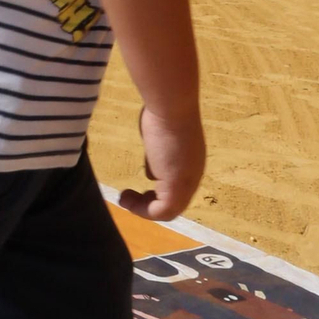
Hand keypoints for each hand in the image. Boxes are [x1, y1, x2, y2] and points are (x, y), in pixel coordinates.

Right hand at [119, 105, 205, 221]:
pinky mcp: (177, 188)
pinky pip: (160, 211)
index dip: (157, 192)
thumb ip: (156, 154)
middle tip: (129, 197)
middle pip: (173, 202)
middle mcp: (193, 175)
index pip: (176, 187)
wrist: (171, 107)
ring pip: (168, 211)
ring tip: (125, 200)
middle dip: (149, 203)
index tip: (138, 187)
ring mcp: (187, 183)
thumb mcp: (158, 137)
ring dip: (143, 209)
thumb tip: (150, 172)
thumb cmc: (163, 112)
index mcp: (191, 162)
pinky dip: (142, 211)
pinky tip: (126, 197)